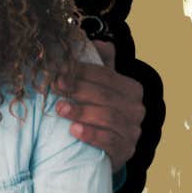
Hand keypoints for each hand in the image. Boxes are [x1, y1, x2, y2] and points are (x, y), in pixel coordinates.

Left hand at [54, 41, 144, 171]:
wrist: (105, 150)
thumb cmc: (100, 113)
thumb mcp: (101, 88)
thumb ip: (101, 65)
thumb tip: (95, 41)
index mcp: (132, 89)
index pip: (107, 76)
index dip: (82, 71)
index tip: (59, 69)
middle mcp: (136, 109)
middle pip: (105, 96)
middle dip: (78, 89)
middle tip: (55, 85)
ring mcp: (133, 131)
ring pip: (108, 117)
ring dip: (81, 111)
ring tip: (60, 108)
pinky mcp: (125, 151)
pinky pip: (109, 141)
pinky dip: (91, 135)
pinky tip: (74, 130)